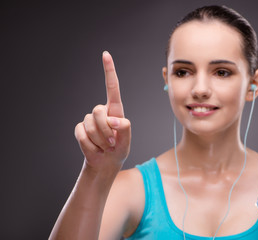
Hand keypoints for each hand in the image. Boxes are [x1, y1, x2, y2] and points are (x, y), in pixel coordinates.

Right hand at [74, 51, 130, 172]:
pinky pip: (81, 135)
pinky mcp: (80, 129)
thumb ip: (125, 128)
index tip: (105, 54)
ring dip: (99, 141)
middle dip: (105, 130)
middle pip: (98, 111)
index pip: (112, 88)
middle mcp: (102, 112)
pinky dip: (90, 146)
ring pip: (89, 125)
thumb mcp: (126, 141)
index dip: (109, 71)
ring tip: (105, 147)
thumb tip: (112, 120)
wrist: (106, 163)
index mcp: (115, 110)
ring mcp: (89, 120)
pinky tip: (95, 149)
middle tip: (111, 144)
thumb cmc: (119, 150)